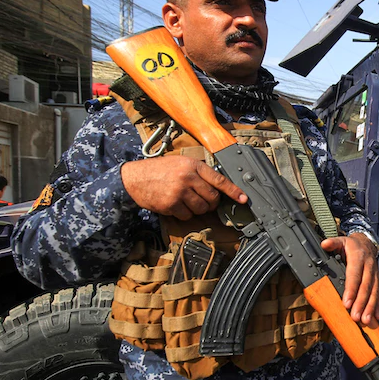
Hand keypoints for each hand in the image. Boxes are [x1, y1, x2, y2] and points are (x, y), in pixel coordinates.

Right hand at [121, 156, 246, 220]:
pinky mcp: (171, 205)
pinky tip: (176, 204)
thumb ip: (199, 172)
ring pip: (201, 209)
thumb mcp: (181, 163)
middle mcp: (187, 178)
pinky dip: (184, 213)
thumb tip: (218, 187)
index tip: (243, 198)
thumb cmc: (159, 170)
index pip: (219, 179)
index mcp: (192, 166)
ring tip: (186, 200)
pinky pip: (187, 216)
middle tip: (204, 200)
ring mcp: (179, 192)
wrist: (134, 178)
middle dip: (211, 203)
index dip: (233, 191)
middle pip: (212, 198)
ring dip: (198, 209)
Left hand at [321, 233, 378, 325]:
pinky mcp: (378, 279)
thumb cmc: (351, 245)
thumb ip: (333, 243)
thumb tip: (324, 244)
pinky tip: (376, 316)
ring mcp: (375, 274)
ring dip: (370, 307)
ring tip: (366, 320)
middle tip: (356, 317)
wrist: (367, 242)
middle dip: (361, 303)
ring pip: (374, 292)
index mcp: (358, 257)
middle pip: (366, 287)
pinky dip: (378, 305)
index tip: (346, 303)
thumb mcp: (341, 240)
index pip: (354, 275)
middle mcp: (368, 266)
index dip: (351, 290)